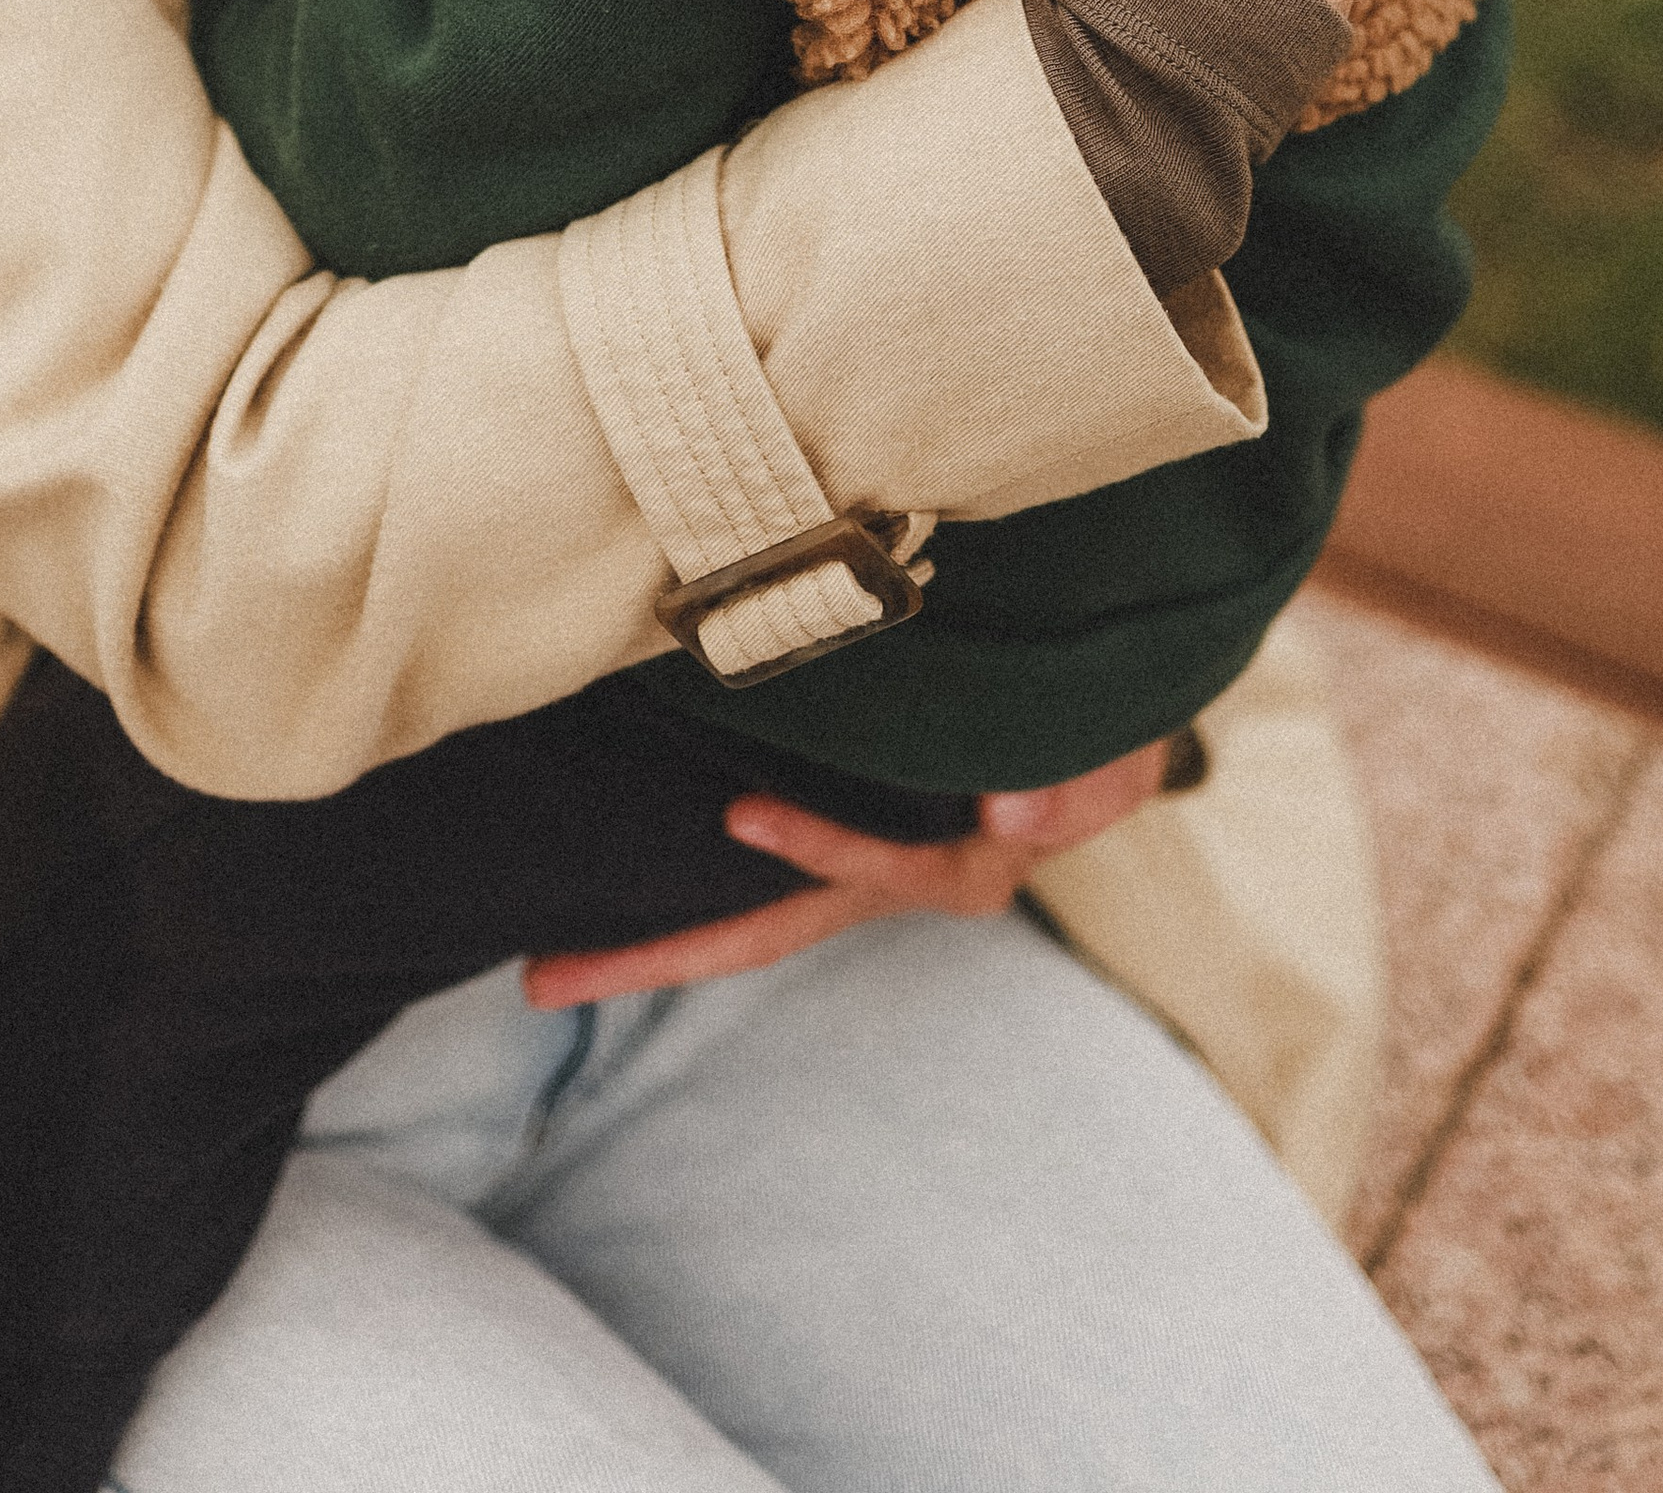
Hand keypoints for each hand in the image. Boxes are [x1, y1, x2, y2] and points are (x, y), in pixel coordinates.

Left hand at [519, 739, 1171, 1008]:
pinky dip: (685, 878)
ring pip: (748, 909)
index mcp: (955, 859)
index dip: (816, 849)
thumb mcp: (1114, 748)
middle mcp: (892, 871)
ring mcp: (855, 855)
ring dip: (654, 932)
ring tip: (550, 957)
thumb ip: (1080, 786)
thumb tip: (1006, 825)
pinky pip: (754, 861)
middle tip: (548, 978)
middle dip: (661, 957)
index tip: (740, 817)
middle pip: (770, 927)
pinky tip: (606, 865)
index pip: (880, 870)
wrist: (1082, 685)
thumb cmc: (1091, 715)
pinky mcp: (834, 817)